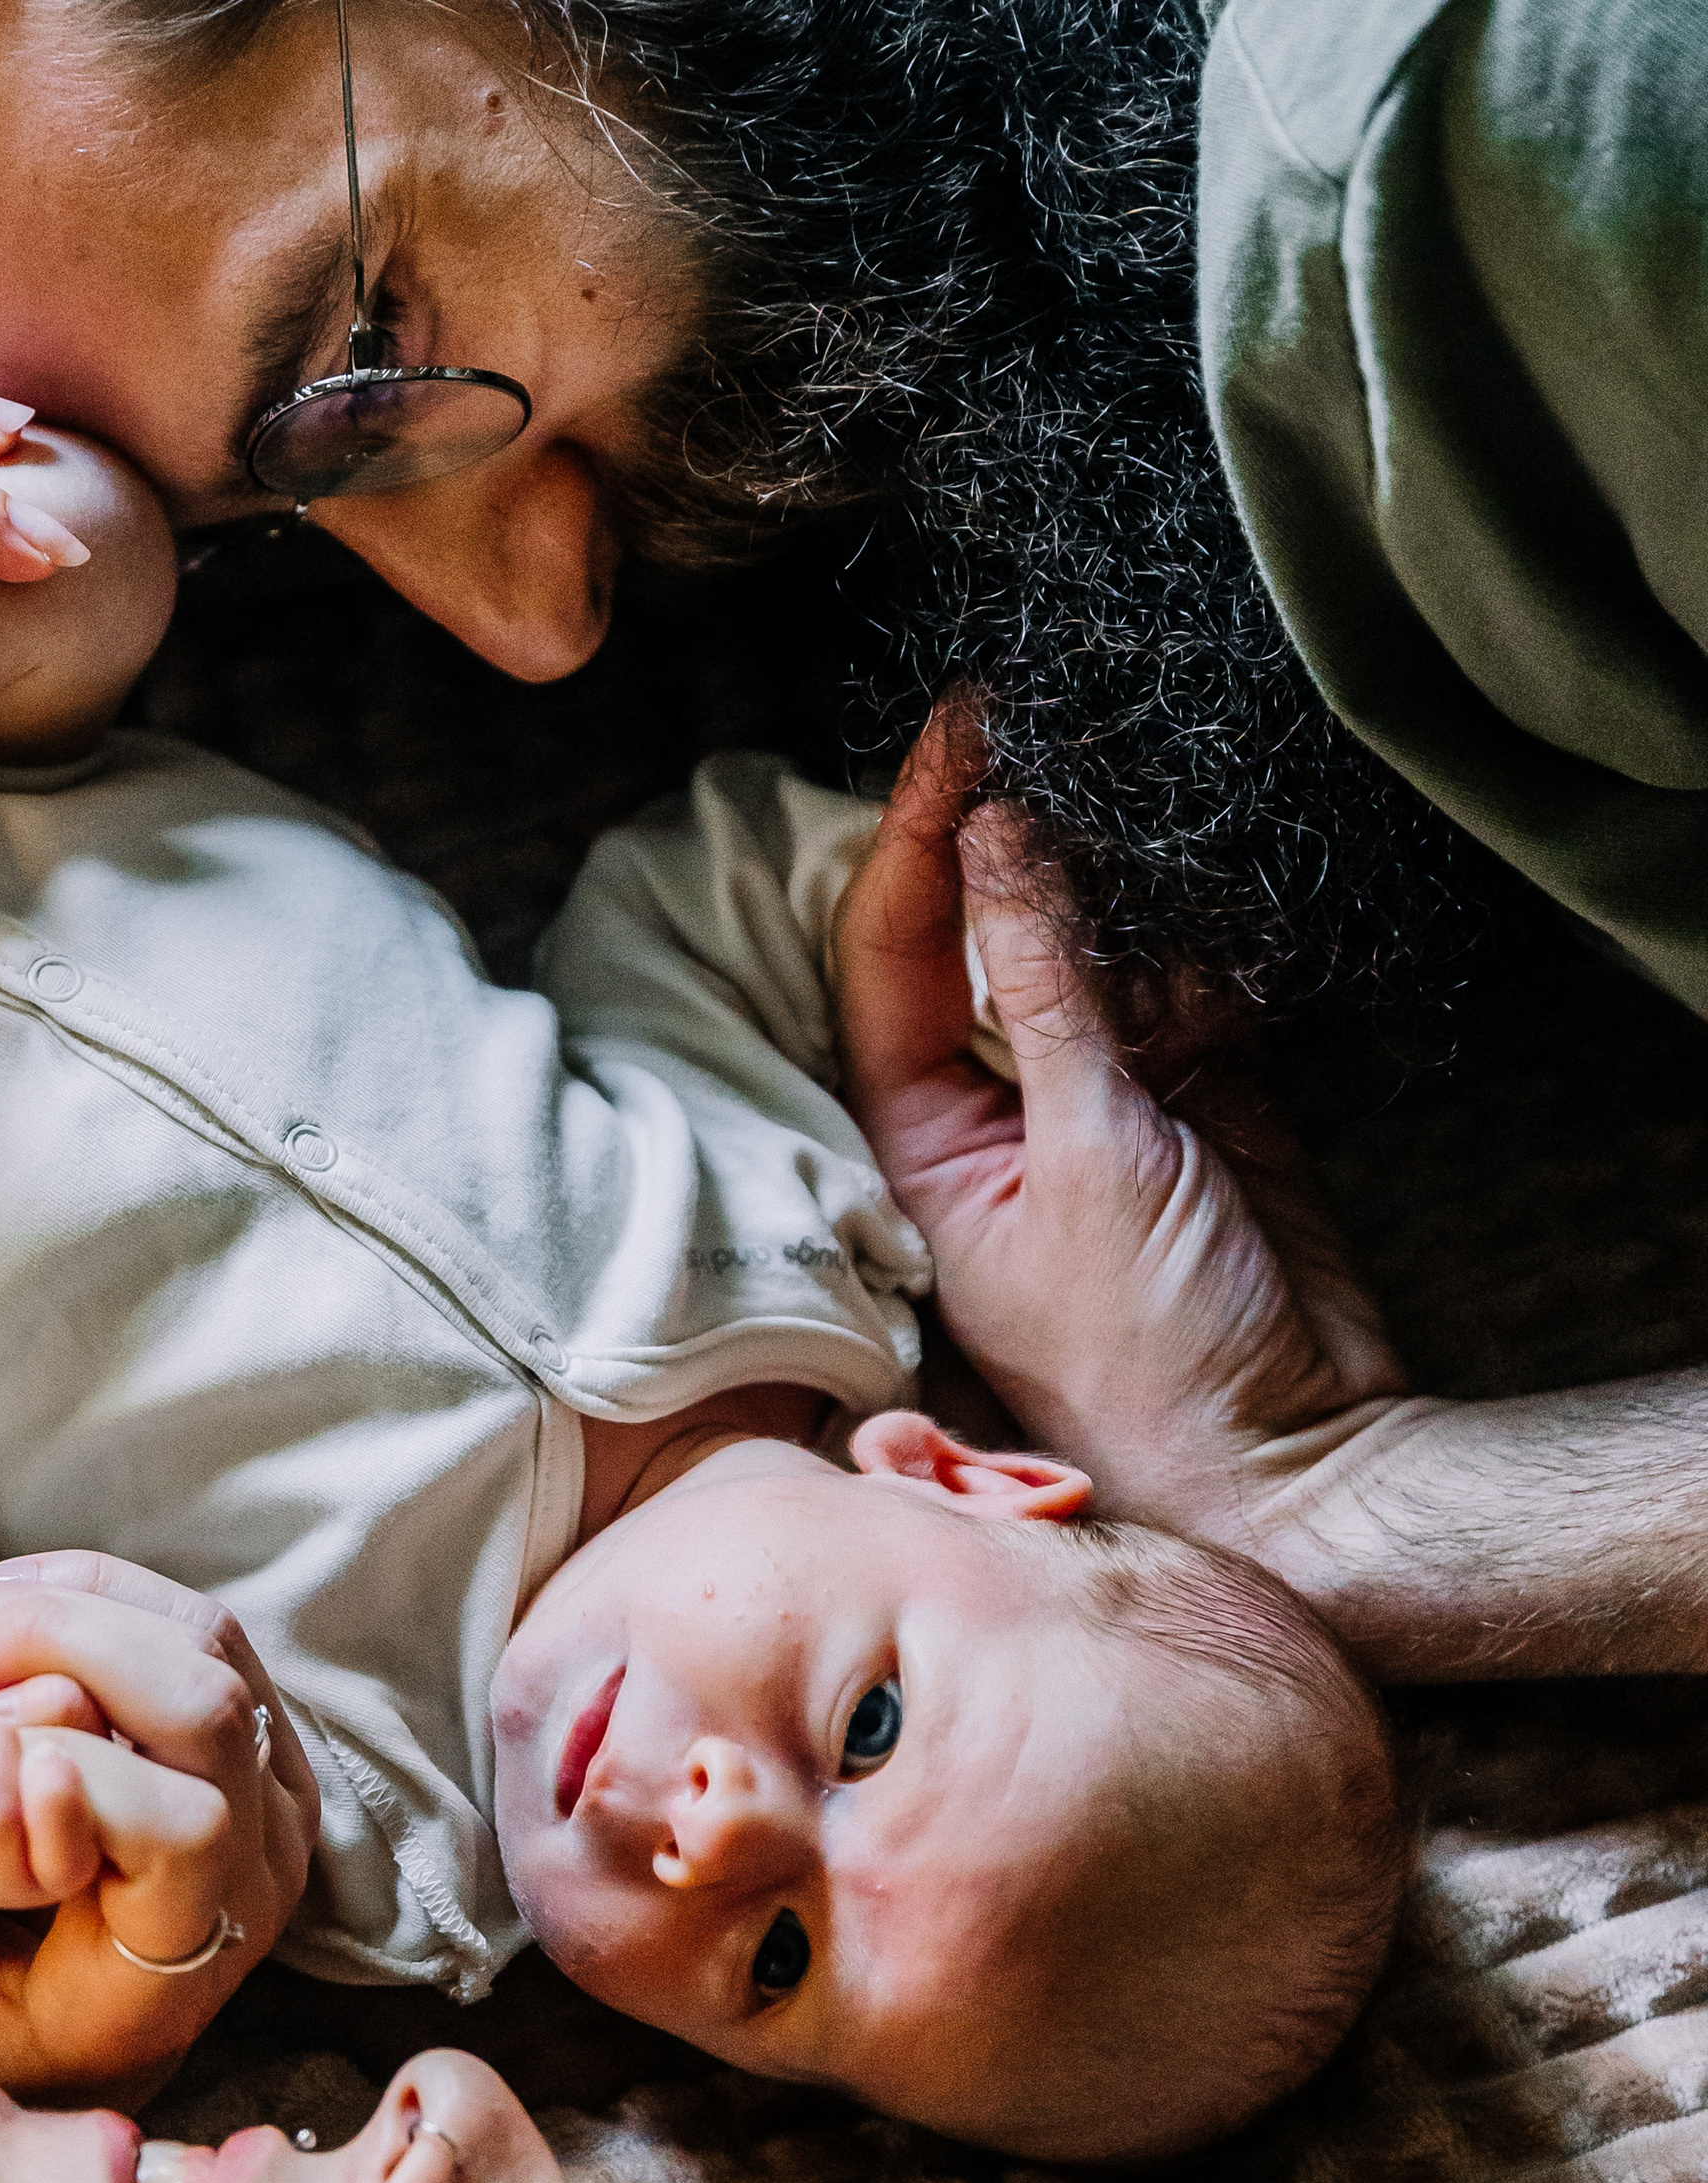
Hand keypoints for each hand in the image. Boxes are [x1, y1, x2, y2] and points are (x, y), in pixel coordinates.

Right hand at [0, 1565, 319, 2109]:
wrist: (75, 2033)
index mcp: (183, 1958)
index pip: (182, 1828)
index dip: (73, 1768)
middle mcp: (256, 1867)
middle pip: (200, 1702)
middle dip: (49, 1649)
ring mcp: (272, 1788)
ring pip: (198, 1641)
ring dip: (60, 1608)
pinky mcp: (255, 1729)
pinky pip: (187, 1621)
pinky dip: (85, 1592)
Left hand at [832, 707, 1415, 1559]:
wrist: (1296, 1459)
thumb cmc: (1155, 1357)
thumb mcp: (1093, 1156)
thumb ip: (1048, 993)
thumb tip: (992, 838)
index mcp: (917, 1133)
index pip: (886, 948)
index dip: (915, 826)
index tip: (962, 722)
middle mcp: (991, 1109)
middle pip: (981, 930)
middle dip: (1027, 839)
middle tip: (1069, 739)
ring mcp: (1094, 1101)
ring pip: (1092, 947)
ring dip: (1131, 903)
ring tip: (1167, 878)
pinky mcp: (1194, 1101)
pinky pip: (1182, 988)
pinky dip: (1209, 959)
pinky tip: (1234, 963)